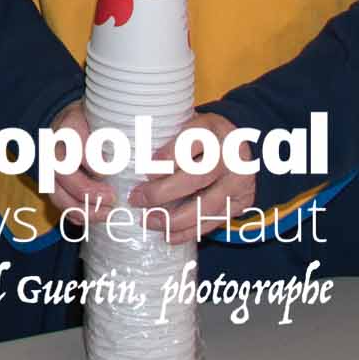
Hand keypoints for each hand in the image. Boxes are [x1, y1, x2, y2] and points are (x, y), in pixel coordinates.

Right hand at [47, 101, 115, 229]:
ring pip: (55, 190)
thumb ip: (127, 130)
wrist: (76, 123)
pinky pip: (58, 202)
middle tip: (111, 198)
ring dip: (80, 207)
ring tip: (106, 214)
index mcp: (70, 124)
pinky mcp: (53, 182)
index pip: (72, 139)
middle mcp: (55, 145)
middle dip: (85, 189)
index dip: (87, 158)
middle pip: (60, 170)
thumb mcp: (110, 118)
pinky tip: (94, 218)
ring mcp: (50, 165)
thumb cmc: (99, 123)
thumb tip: (155, 153)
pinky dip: (75, 214)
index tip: (106, 171)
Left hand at [127, 112, 258, 243]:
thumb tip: (117, 148)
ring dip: (175, 218)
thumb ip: (161, 134)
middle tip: (136, 199)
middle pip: (198, 177)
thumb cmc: (198, 135)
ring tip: (149, 221)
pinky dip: (191, 231)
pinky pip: (215, 221)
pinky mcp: (242, 202)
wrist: (237, 144)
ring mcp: (239, 181)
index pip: (193, 140)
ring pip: (208, 204)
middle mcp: (231, 155)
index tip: (147, 169)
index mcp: (213, 129)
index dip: (170, 155)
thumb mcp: (183, 123)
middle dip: (164, 192)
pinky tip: (169, 236)